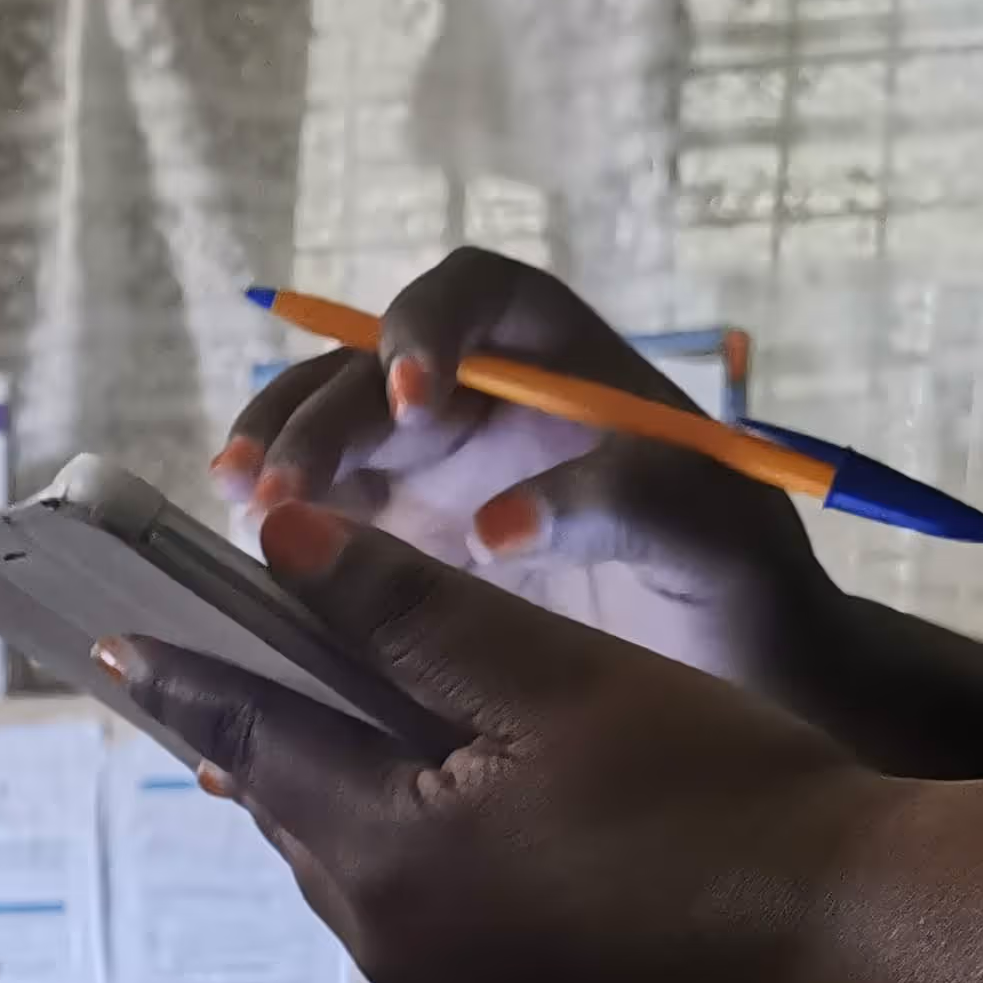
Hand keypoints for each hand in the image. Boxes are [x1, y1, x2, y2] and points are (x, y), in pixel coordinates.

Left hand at [104, 500, 901, 982]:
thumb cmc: (723, 793)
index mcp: (387, 851)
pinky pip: (425, 937)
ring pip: (360, 880)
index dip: (188, 676)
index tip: (116, 638)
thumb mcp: (557, 675)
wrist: (858, 953)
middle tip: (226, 674)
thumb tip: (279, 538)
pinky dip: (420, 873)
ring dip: (348, 807)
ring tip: (335, 738)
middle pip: (300, 816)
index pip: (253, 740)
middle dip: (268, 741)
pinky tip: (456, 833)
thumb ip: (404, 609)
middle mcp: (392, 948)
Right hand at [216, 248, 840, 690]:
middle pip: (370, 370)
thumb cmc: (742, 591)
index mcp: (562, 364)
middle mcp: (482, 402)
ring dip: (276, 458)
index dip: (427, 327)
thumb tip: (488, 528)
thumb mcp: (713, 538)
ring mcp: (430, 473)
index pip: (476, 297)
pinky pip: (319, 518)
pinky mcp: (397, 548)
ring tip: (240, 508)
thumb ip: (618, 510)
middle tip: (277, 491)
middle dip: (317, 417)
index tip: (411, 402)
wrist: (739, 686)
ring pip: (326, 434)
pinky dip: (278, 530)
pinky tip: (246, 560)